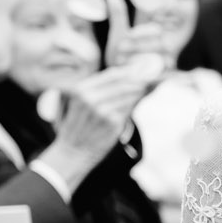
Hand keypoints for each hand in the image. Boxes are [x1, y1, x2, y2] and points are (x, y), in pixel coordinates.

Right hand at [36, 61, 158, 182]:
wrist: (73, 150)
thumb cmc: (78, 124)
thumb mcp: (81, 102)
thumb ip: (101, 88)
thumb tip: (129, 74)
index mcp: (81, 89)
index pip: (112, 75)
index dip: (128, 72)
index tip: (139, 72)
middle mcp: (91, 99)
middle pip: (124, 84)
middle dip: (138, 82)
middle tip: (148, 81)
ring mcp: (103, 111)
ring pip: (129, 96)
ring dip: (138, 93)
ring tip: (142, 91)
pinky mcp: (113, 123)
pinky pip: (129, 110)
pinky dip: (132, 106)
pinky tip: (133, 104)